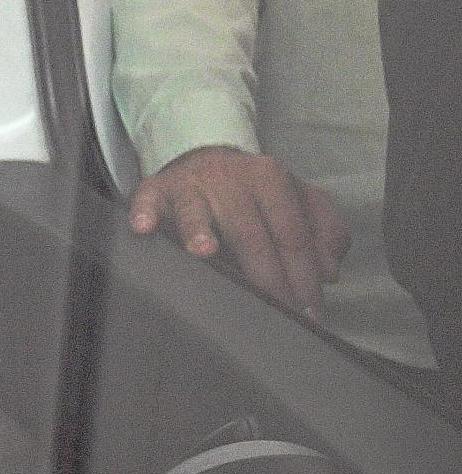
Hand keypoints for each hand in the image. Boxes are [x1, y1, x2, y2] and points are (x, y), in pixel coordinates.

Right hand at [127, 144, 349, 322]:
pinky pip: (147, 201)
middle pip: (251, 234)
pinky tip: (144, 227)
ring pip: (198, 211)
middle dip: (268, 278)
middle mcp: (231, 177)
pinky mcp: (155, 189)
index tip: (311, 313)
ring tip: (206, 252)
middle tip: (279, 313)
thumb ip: (323, 232)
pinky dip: (145, 213)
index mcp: (271, 178)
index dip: (304, 277)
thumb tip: (329, 272)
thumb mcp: (297, 201)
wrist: (205, 160)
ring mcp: (191, 184)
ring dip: (200, 231)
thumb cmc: (253, 194)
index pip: (292, 235)